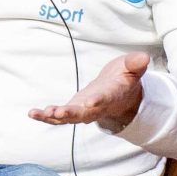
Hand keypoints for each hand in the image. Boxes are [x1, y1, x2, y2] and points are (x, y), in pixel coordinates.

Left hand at [29, 51, 148, 130]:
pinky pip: (58, 117)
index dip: (98, 100)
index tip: (91, 102)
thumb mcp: (131, 68)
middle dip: (71, 113)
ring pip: (68, 118)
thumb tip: (144, 57)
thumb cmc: (125, 79)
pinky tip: (32, 113)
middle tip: (58, 113)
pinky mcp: (72, 111)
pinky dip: (46, 117)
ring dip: (54, 117)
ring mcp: (83, 111)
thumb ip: (135, 64)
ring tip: (40, 113)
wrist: (119, 95)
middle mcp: (96, 107)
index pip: (105, 98)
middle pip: (83, 113)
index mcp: (111, 95)